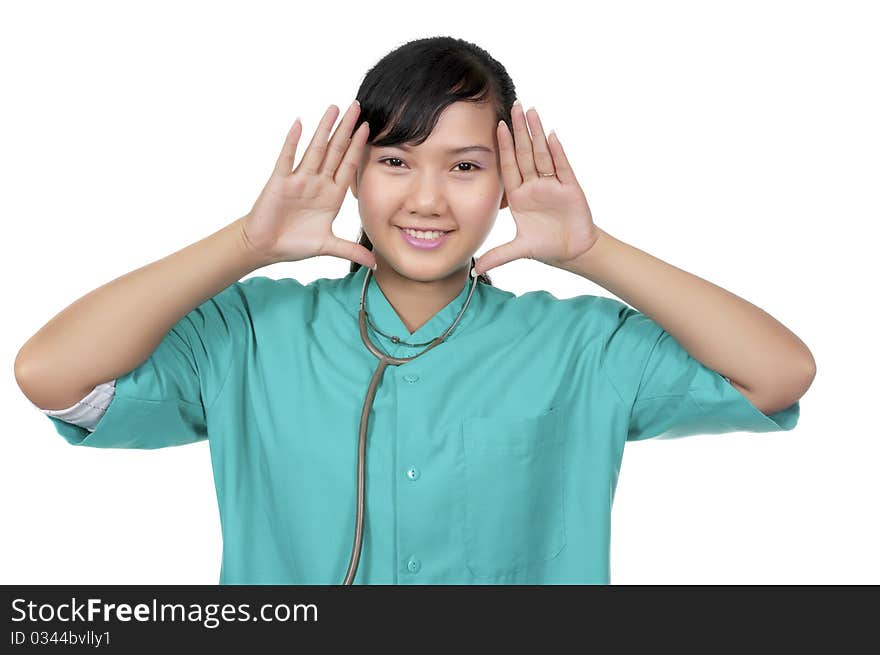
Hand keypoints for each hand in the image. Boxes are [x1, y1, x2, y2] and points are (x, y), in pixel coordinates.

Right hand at [241, 101, 376, 268]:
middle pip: (335, 151)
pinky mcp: (280, 182)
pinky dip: (292, 141)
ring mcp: (299, 180)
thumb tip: (375, 263)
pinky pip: (287, 158)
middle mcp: (317, 183)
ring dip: (324, 129)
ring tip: (335, 108)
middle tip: (358, 107)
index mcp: (332, 195)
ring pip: (315, 149)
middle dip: (347, 130)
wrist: (265, 247)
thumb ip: (350, 250)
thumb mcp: (327, 246)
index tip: (370, 129)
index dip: (359, 148)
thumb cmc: (294, 243)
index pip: (349, 166)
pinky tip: (299, 123)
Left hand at [473, 102, 598, 275]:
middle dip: (519, 130)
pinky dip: (557, 152)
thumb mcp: (519, 250)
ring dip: (537, 134)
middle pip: (525, 153)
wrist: (573, 253)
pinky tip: (551, 135)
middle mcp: (534, 186)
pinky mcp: (570, 189)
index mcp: (519, 196)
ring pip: (543, 154)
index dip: (503, 147)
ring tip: (532, 111)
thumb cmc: (547, 246)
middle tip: (514, 106)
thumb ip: (498, 256)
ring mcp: (552, 185)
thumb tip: (476, 269)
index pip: (509, 166)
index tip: (497, 126)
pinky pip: (562, 167)